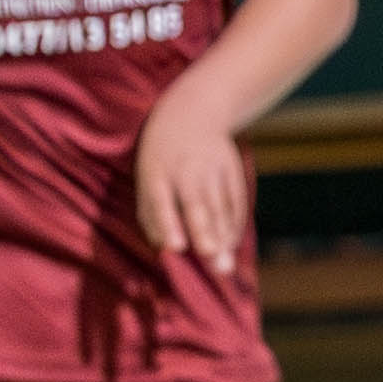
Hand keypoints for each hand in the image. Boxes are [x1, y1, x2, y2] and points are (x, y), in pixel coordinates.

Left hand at [134, 94, 256, 274]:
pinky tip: (228, 249)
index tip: (175, 247)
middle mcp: (187, 171)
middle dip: (203, 232)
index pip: (162, 200)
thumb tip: (165, 250)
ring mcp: (214, 171)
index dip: (169, 223)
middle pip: (198, 205)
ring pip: (219, 208)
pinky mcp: (233, 173)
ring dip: (222, 238)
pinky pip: (235, 206)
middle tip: (209, 256)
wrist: (196, 112)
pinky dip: (232, 229)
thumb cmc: (161, 158)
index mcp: (158, 172)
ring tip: (224, 268)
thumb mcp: (147, 178)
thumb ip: (152, 214)